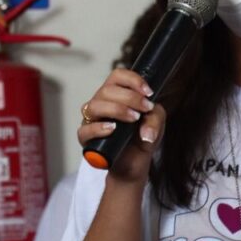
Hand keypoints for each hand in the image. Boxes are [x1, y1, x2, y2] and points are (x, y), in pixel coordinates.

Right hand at [78, 68, 164, 182]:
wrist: (134, 163)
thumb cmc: (141, 137)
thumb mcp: (156, 124)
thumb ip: (155, 118)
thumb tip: (146, 132)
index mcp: (117, 94)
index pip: (118, 76)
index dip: (132, 79)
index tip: (148, 92)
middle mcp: (102, 103)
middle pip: (107, 90)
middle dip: (130, 97)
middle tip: (144, 109)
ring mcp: (92, 120)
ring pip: (95, 105)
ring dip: (116, 109)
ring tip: (133, 119)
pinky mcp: (86, 138)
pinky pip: (84, 130)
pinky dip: (98, 128)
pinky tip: (112, 129)